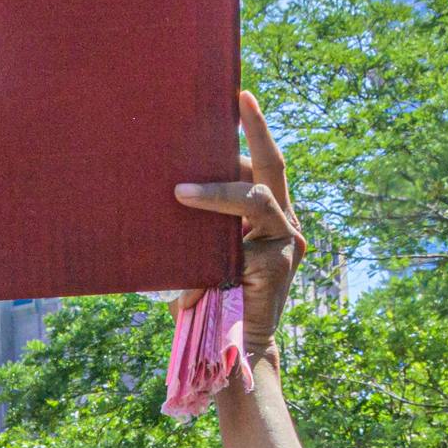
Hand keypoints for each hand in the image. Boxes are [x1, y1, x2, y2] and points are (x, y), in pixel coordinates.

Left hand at [175, 90, 302, 365]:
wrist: (232, 351)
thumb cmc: (208, 300)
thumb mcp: (197, 252)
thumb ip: (193, 227)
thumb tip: (160, 189)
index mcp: (265, 215)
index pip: (257, 165)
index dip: (248, 132)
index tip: (236, 96)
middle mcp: (282, 222)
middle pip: (272, 166)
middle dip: (257, 129)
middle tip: (241, 96)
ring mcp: (286, 241)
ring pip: (257, 197)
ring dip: (216, 191)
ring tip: (178, 191)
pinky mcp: (280, 263)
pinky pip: (248, 232)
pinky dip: (217, 217)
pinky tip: (188, 208)